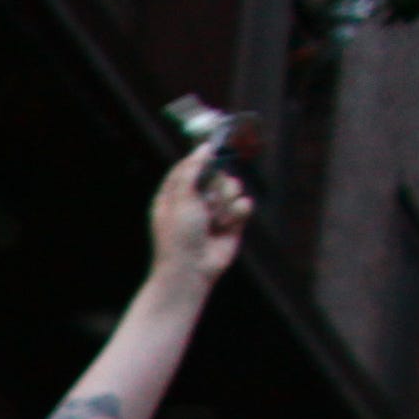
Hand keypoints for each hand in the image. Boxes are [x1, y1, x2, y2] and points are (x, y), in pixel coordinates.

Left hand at [151, 143, 250, 288]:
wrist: (191, 270)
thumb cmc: (179, 236)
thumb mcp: (180, 199)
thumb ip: (191, 171)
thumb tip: (203, 148)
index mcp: (174, 195)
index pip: (189, 167)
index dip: (200, 160)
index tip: (210, 154)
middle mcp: (194, 201)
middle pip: (216, 173)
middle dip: (216, 184)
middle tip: (208, 200)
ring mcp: (214, 211)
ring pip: (232, 187)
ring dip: (226, 200)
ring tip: (215, 218)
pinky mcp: (231, 222)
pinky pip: (243, 204)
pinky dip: (238, 212)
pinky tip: (227, 224)